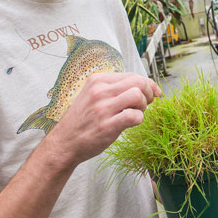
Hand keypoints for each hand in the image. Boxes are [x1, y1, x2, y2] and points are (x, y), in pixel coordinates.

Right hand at [46, 72, 160, 165]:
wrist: (65, 142)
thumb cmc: (83, 120)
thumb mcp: (93, 95)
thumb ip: (115, 89)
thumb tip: (146, 86)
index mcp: (97, 80)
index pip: (132, 75)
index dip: (147, 84)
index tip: (152, 92)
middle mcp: (100, 91)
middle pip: (138, 82)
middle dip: (148, 92)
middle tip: (147, 103)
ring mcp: (103, 108)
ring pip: (137, 95)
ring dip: (143, 105)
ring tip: (136, 113)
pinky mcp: (107, 126)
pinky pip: (134, 116)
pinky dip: (138, 119)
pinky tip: (131, 123)